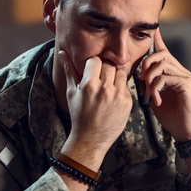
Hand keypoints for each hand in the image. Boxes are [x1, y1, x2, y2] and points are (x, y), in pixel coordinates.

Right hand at [59, 50, 131, 166]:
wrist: (91, 138)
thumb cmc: (79, 114)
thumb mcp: (71, 92)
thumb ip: (69, 70)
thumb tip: (62, 52)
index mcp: (89, 85)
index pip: (96, 60)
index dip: (93, 65)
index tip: (91, 73)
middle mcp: (105, 89)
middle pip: (109, 65)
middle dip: (104, 70)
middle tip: (99, 80)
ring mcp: (118, 96)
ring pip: (121, 73)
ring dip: (115, 77)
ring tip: (107, 87)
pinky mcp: (128, 102)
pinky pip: (126, 86)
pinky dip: (120, 88)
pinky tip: (113, 98)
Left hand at [140, 29, 190, 141]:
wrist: (185, 131)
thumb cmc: (170, 116)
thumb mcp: (154, 98)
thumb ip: (148, 84)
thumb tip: (139, 76)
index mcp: (172, 72)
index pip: (163, 51)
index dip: (157, 39)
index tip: (153, 28)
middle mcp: (180, 71)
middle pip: (160, 54)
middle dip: (146, 63)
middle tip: (141, 79)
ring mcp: (184, 76)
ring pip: (162, 63)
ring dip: (150, 77)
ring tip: (149, 92)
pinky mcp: (186, 84)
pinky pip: (166, 77)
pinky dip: (157, 87)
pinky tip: (157, 99)